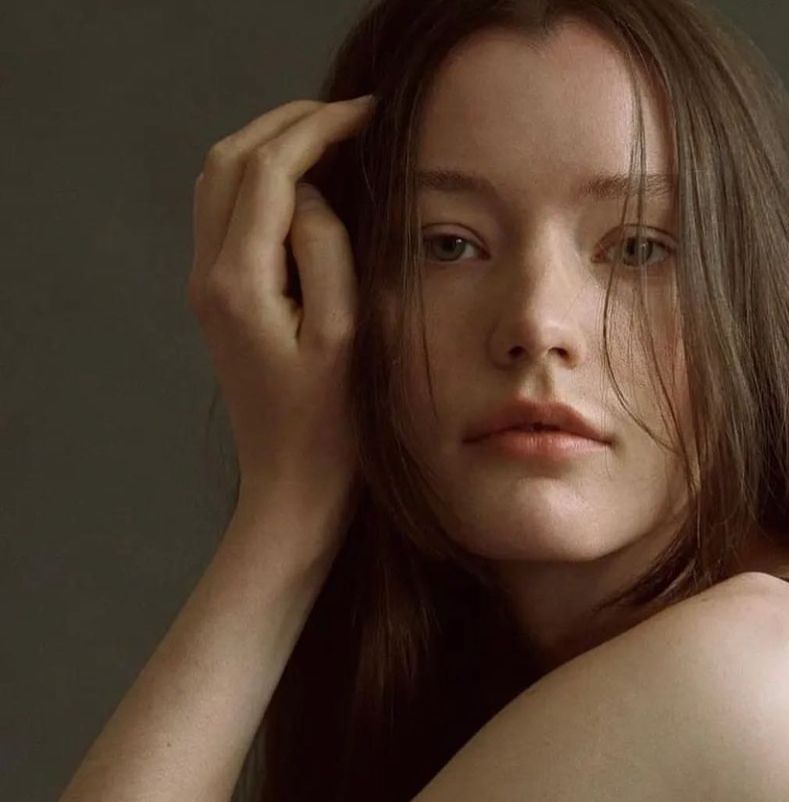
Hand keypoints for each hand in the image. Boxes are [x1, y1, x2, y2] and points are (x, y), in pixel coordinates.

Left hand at [186, 96, 376, 520]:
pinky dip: (259, 181)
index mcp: (239, 282)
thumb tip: (311, 194)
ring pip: (220, 181)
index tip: (368, 114)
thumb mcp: (345, 338)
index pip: (268, 170)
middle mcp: (209, 275)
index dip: (317, 130)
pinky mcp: (219, 300)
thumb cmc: (332, 427)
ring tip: (330, 139)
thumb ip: (326, 252)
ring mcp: (207, 287)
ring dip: (270, 146)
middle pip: (231, 161)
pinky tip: (303, 186)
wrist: (291, 486)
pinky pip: (225, 214)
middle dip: (289, 124)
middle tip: (351, 116)